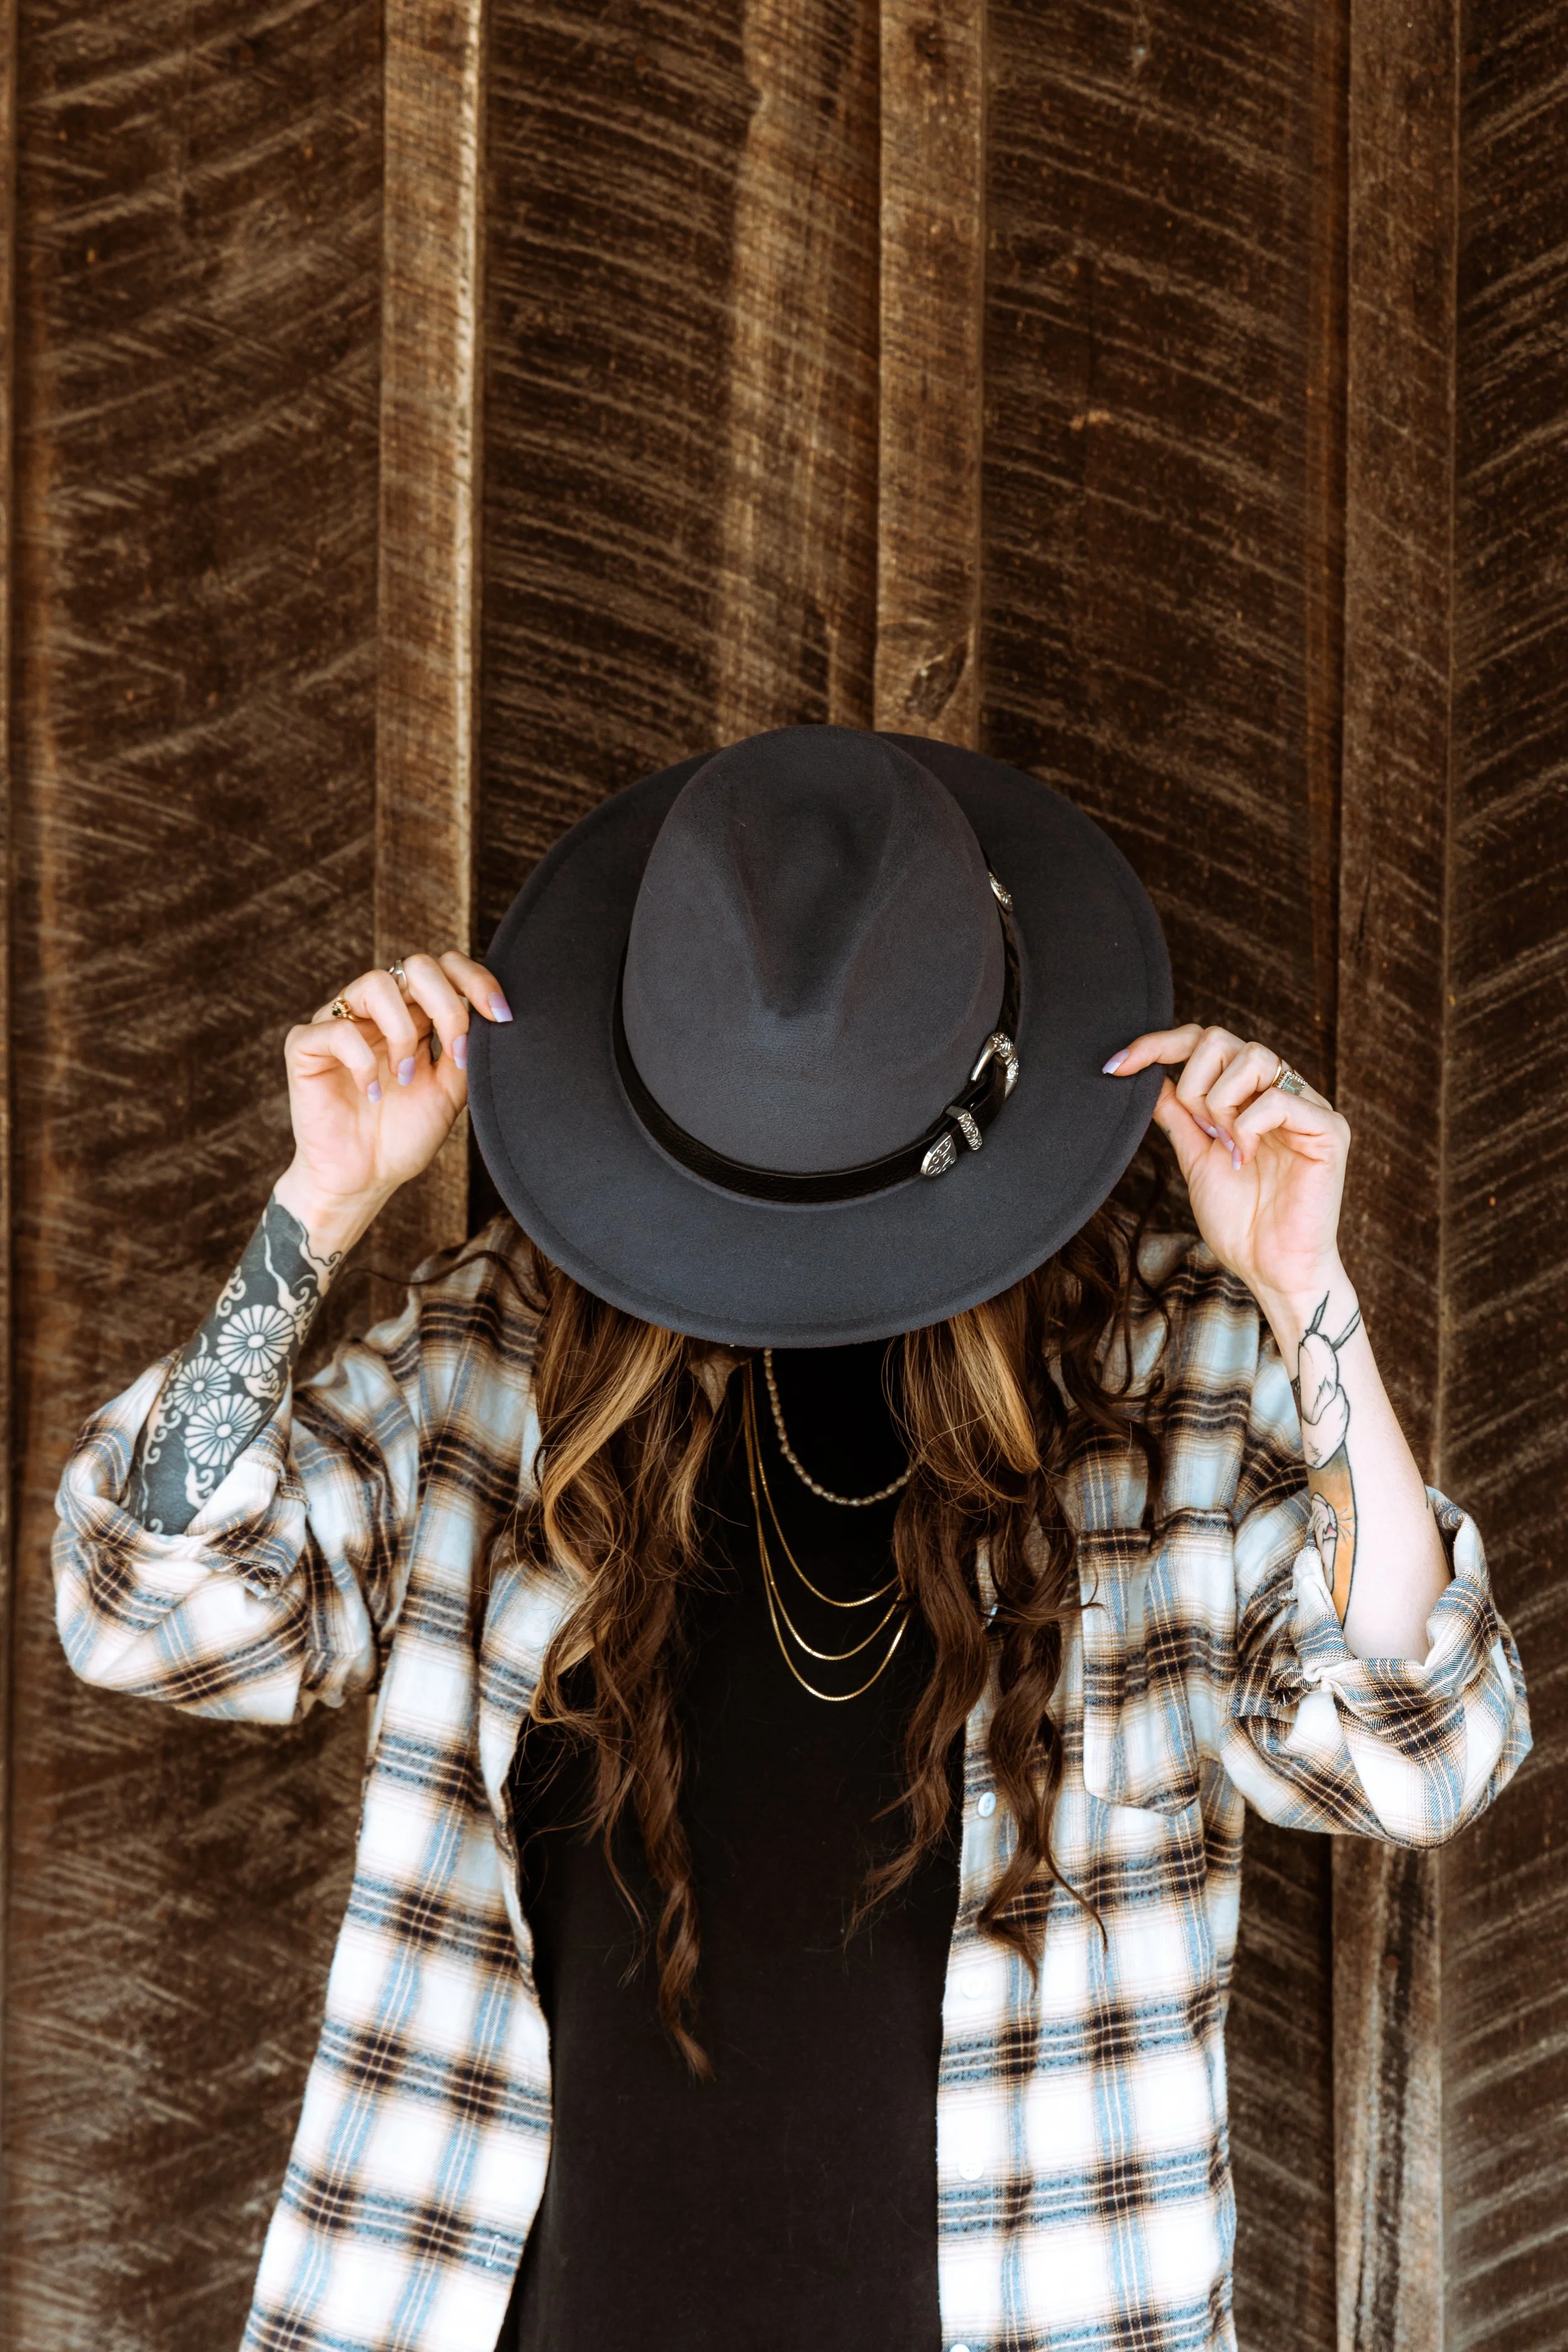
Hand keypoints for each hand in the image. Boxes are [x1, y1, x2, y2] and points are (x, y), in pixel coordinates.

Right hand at [277, 950, 509, 1251]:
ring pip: (376, 983)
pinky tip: (372, 1094)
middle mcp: (379, 1010)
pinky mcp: (306, 1045)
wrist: (364, 1180)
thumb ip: (467, 1051)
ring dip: (402, 1031)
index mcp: (415, 1015)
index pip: (446, 968)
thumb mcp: (451, 1092)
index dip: (477, 980)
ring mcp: (341, 1022)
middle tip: (455, 1052)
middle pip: (416, 965)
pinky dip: (363, 1063)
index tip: (502, 1016)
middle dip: (446, 1004)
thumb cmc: (404, 1136)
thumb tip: (494, 1016)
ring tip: (405, 1077)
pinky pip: (338, 1030)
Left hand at [1103, 1023, 1349, 1306]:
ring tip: (1226, 1145)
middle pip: (1222, 1039)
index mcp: (1249, 1094)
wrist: (1270, 1268)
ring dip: (1222, 1103)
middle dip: (1193, 1084)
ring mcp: (1307, 1105)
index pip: (1204, 1043)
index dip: (1158, 1045)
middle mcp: (1280, 1090)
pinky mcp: (1328, 1129)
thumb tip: (1149, 1075)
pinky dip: (1249, 1127)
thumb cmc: (1240, 1221)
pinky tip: (1246, 1158)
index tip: (1116, 1067)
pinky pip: (1278, 1099)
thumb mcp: (1195, 1158)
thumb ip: (1178, 1116)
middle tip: (1201, 1131)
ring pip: (1253, 1056)